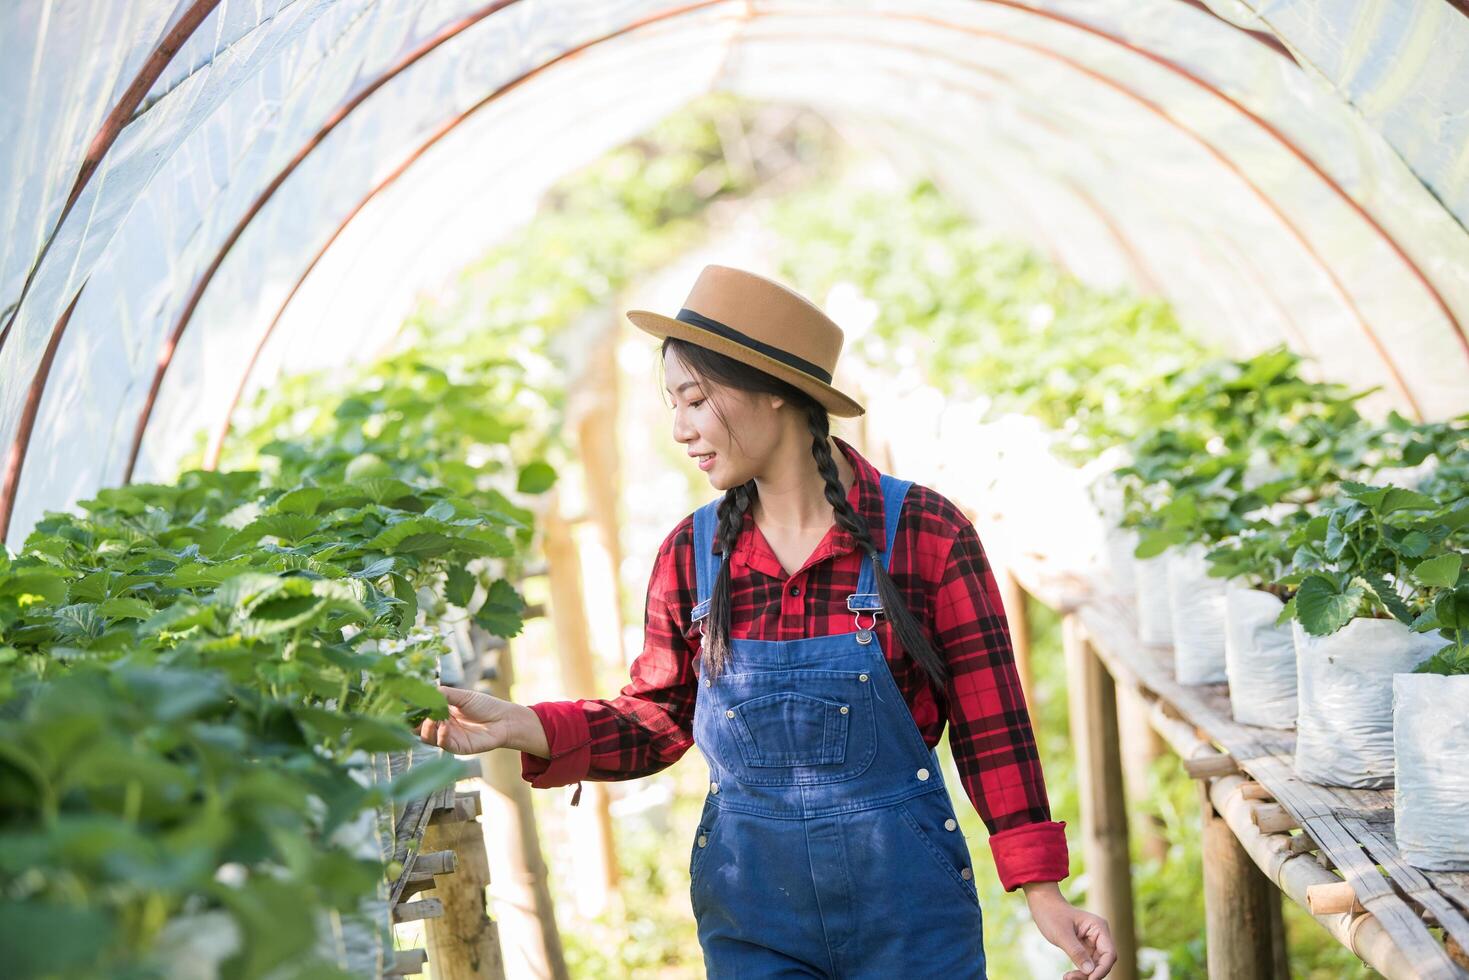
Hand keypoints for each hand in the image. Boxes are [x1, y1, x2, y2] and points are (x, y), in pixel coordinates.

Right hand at [417, 684, 538, 755]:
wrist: (504, 720)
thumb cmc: (485, 705)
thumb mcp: (462, 696)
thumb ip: (443, 694)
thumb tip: (425, 690)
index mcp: (440, 712)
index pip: (420, 713)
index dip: (412, 710)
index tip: (404, 704)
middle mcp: (440, 726)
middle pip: (418, 727)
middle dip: (414, 721)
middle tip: (414, 713)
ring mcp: (447, 738)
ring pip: (427, 737)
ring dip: (427, 727)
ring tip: (433, 718)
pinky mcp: (456, 748)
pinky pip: (442, 744)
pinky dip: (441, 735)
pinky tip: (445, 725)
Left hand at [1023, 882, 1115, 979]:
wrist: (1043, 905)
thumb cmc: (1052, 914)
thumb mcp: (1061, 934)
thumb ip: (1076, 952)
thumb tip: (1090, 971)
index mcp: (1099, 927)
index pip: (1109, 953)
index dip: (1102, 969)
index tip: (1090, 979)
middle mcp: (1099, 936)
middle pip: (1103, 962)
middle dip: (1091, 974)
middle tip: (1071, 978)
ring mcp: (1093, 942)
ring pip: (1095, 966)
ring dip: (1084, 974)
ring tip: (1067, 977)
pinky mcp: (1085, 948)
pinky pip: (1087, 964)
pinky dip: (1080, 971)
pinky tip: (1069, 975)